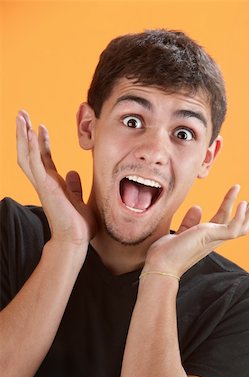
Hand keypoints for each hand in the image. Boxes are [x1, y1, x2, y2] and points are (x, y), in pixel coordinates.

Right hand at [16, 110, 96, 246]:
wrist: (76, 239)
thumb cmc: (78, 225)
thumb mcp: (78, 199)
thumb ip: (74, 186)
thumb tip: (73, 173)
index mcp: (53, 184)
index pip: (43, 159)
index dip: (41, 143)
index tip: (41, 127)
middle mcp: (45, 182)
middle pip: (29, 153)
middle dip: (25, 133)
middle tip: (21, 115)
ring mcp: (43, 184)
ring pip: (27, 155)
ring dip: (23, 135)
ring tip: (21, 116)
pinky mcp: (45, 186)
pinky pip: (35, 163)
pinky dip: (32, 147)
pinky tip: (30, 131)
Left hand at [144, 185, 248, 277]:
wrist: (160, 264)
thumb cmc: (167, 253)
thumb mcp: (180, 232)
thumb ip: (190, 222)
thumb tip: (198, 207)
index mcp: (208, 237)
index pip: (225, 218)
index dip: (231, 202)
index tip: (235, 187)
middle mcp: (215, 239)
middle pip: (241, 222)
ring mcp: (215, 239)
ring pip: (244, 224)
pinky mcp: (211, 238)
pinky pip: (233, 228)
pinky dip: (240, 215)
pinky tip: (243, 202)